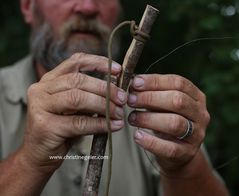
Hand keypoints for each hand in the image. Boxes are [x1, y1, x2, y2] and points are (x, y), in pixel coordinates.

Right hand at [20, 53, 126, 172]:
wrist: (39, 156)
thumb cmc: (61, 130)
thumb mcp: (74, 108)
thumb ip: (88, 95)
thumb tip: (117, 91)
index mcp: (49, 80)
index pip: (75, 62)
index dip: (98, 62)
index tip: (118, 70)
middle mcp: (41, 89)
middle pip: (78, 80)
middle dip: (105, 88)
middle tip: (123, 98)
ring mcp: (40, 106)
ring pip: (77, 98)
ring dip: (103, 105)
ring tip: (119, 113)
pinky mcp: (45, 126)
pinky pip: (78, 122)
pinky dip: (99, 124)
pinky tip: (112, 126)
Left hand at [127, 74, 209, 174]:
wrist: (178, 153)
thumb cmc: (167, 120)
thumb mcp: (164, 104)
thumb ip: (153, 93)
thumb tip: (134, 83)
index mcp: (197, 97)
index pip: (179, 83)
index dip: (155, 82)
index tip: (135, 83)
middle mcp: (201, 114)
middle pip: (178, 101)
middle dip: (150, 98)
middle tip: (130, 100)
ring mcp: (197, 135)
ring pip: (174, 123)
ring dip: (149, 119)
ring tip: (132, 118)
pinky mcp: (187, 153)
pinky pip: (169, 148)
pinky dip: (151, 142)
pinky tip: (137, 136)